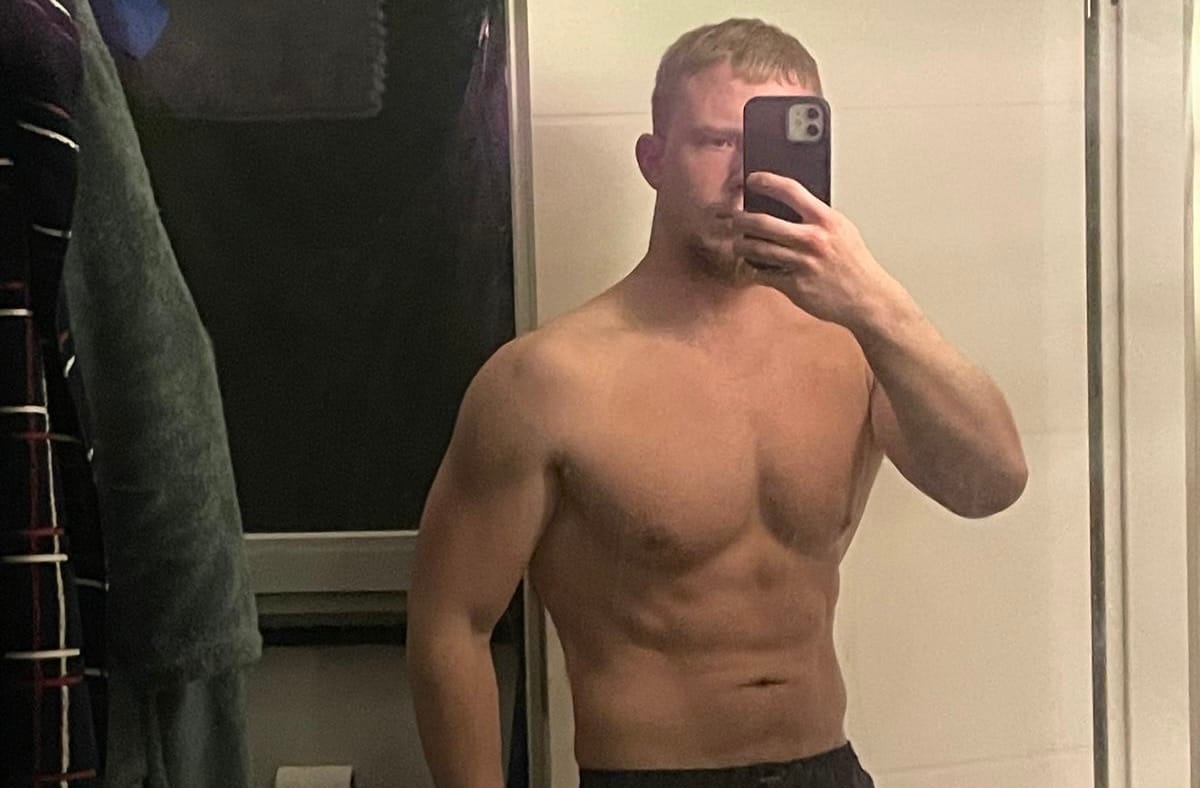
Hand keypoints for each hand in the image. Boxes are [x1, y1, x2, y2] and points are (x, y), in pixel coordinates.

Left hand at [733, 171, 905, 330]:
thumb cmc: (854, 263)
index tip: (753, 180)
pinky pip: (762, 274)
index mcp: (826, 220)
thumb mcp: (842, 230)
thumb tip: (789, 204)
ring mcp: (802, 263)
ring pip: (757, 248)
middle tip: (734, 219)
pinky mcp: (795, 285)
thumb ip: (817, 217)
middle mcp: (813, 239)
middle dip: (740, 219)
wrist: (867, 297)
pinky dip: (753, 269)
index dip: (767, 181)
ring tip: (738, 244)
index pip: (791, 190)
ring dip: (741, 245)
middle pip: (762, 222)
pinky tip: (752, 266)